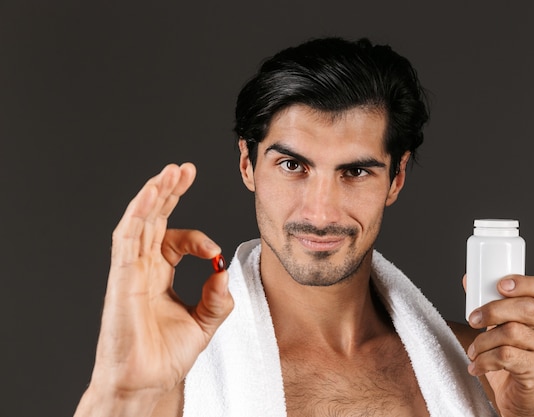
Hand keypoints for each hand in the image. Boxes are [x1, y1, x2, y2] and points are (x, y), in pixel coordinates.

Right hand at [75, 163, 233, 416]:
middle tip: (184, 169)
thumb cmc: (167, 354)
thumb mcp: (206, 320)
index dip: (199, 238)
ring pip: (138, 221)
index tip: (215, 252)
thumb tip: (223, 268)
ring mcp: (130, 272)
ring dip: (154, 194)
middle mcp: (142, 267)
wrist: (148, 382)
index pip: (175, 238)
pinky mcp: (121, 280)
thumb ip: (218, 294)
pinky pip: (126, 240)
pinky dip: (138, 215)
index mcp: (159, 274)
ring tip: (170, 172)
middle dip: (169, 192)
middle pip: (154, 219)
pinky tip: (151, 194)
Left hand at [465, 275, 533, 416]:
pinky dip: (484, 360)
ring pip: (511, 332)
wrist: (518, 396)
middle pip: (526, 308)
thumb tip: (469, 281)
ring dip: (483, 341)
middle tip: (473, 319)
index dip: (522, 283)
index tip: (499, 285)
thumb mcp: (500, 326)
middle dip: (493, 311)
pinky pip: (506, 356)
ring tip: (474, 351)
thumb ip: (489, 304)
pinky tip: (476, 366)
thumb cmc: (509, 357)